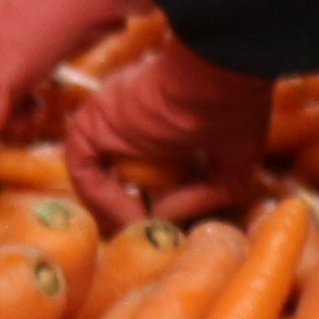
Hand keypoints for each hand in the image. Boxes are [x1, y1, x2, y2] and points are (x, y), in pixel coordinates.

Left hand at [67, 36, 270, 227]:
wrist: (213, 78)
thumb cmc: (232, 112)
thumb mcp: (232, 166)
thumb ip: (198, 198)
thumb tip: (162, 220)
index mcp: (154, 123)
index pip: (138, 170)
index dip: (148, 203)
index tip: (161, 228)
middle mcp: (124, 123)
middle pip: (113, 177)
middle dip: (126, 211)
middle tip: (144, 239)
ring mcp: (103, 124)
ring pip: (96, 178)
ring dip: (115, 210)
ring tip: (141, 231)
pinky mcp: (89, 127)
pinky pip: (86, 173)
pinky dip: (106, 200)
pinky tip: (134, 216)